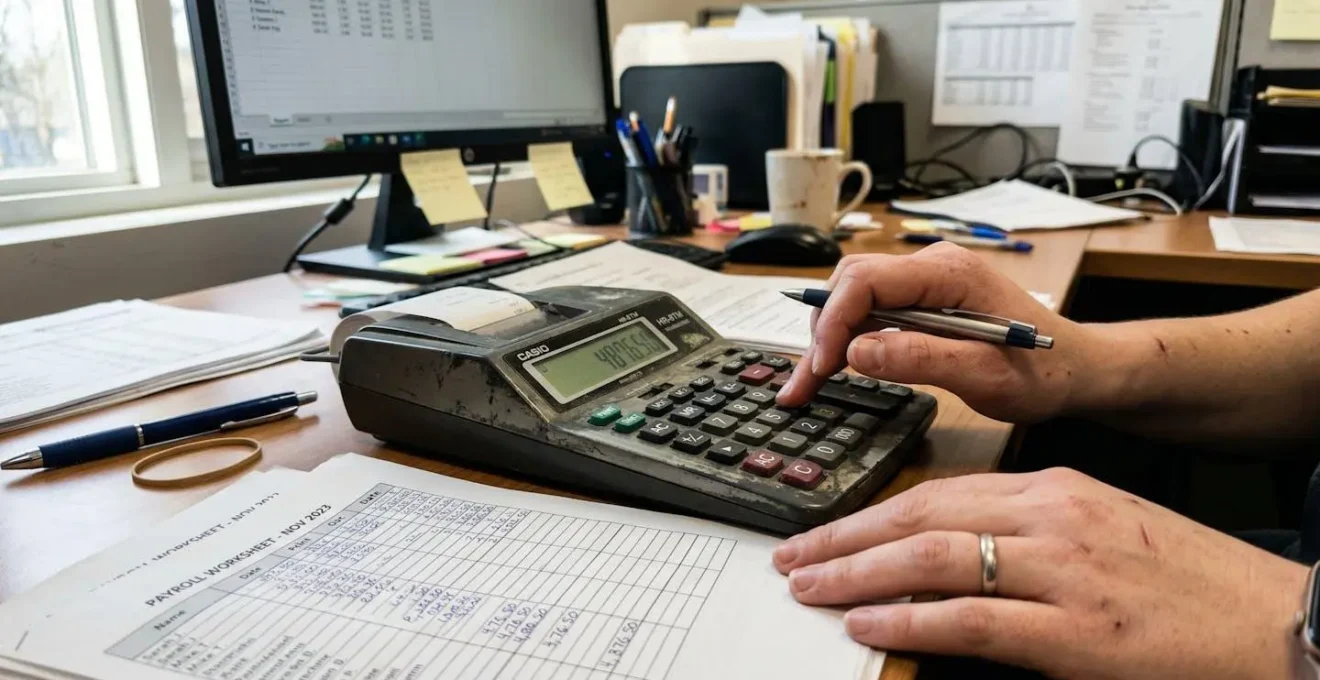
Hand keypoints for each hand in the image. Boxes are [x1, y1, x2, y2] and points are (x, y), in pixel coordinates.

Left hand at [772, 468, 1307, 679]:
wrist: (1277, 625)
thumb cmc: (1189, 585)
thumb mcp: (1102, 533)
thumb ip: (1025, 533)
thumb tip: (945, 553)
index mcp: (1055, 490)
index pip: (937, 491)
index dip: (869, 512)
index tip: (824, 530)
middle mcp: (1051, 518)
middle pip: (920, 516)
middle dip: (845, 537)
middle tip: (792, 557)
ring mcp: (1062, 573)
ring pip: (932, 559)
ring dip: (856, 575)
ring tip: (809, 589)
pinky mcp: (1074, 635)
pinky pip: (970, 621)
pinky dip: (910, 620)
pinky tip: (869, 625)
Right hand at [777, 243, 1095, 422]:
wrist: (1078, 369)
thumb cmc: (1042, 373)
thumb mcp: (985, 374)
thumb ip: (921, 358)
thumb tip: (856, 351)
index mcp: (948, 274)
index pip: (865, 280)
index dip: (833, 323)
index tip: (821, 368)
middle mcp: (932, 267)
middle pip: (851, 282)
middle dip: (821, 329)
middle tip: (804, 381)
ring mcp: (926, 282)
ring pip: (855, 296)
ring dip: (828, 336)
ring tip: (810, 381)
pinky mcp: (924, 301)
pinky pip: (872, 310)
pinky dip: (848, 339)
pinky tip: (836, 368)